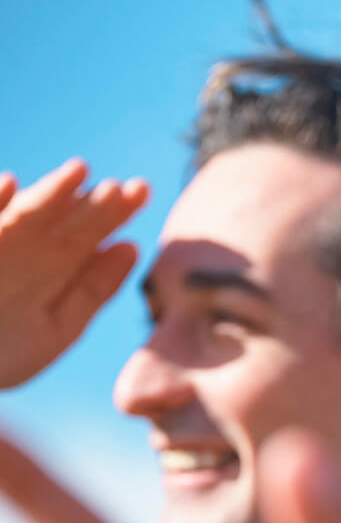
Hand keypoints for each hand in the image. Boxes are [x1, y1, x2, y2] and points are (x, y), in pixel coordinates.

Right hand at [0, 160, 148, 387]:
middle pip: (66, 217)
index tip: (143, 190)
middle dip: (93, 201)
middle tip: (123, 186)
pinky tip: (8, 182)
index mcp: (58, 262)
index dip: (118, 210)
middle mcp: (29, 246)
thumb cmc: (5, 351)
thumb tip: (133, 246)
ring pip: (24, 213)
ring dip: (50, 192)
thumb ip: (93, 289)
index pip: (93, 230)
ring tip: (79, 171)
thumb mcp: (58, 326)